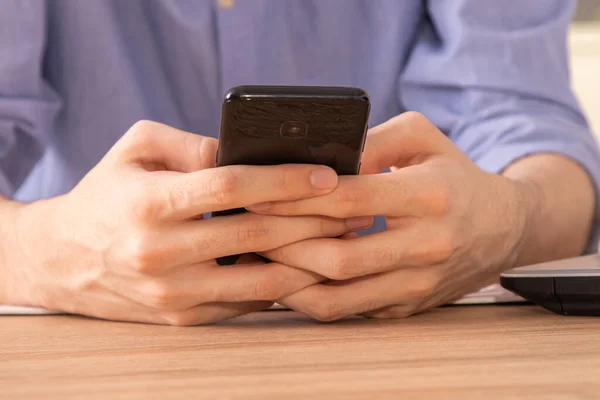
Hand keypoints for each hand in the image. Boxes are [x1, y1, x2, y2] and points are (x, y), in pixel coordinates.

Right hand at [5, 121, 371, 324]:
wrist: (63, 259)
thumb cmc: (106, 193)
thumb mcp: (137, 148)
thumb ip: (193, 145)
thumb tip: (249, 152)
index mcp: (149, 203)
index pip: (231, 188)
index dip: (284, 180)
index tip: (327, 174)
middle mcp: (160, 253)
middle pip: (256, 237)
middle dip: (313, 222)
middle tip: (353, 208)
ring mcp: (172, 292)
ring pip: (261, 282)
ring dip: (309, 261)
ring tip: (342, 240)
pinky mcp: (182, 317)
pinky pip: (246, 304)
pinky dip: (282, 287)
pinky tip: (308, 267)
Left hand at [248, 112, 529, 320]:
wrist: (502, 228)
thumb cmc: (453, 175)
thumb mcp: (422, 138)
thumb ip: (372, 139)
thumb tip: (318, 153)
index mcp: (428, 195)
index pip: (348, 199)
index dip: (295, 199)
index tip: (255, 195)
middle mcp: (426, 245)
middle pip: (338, 257)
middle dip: (283, 247)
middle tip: (246, 233)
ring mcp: (418, 283)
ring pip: (339, 296)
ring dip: (290, 282)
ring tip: (257, 262)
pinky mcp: (408, 306)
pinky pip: (351, 311)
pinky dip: (313, 298)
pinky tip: (287, 280)